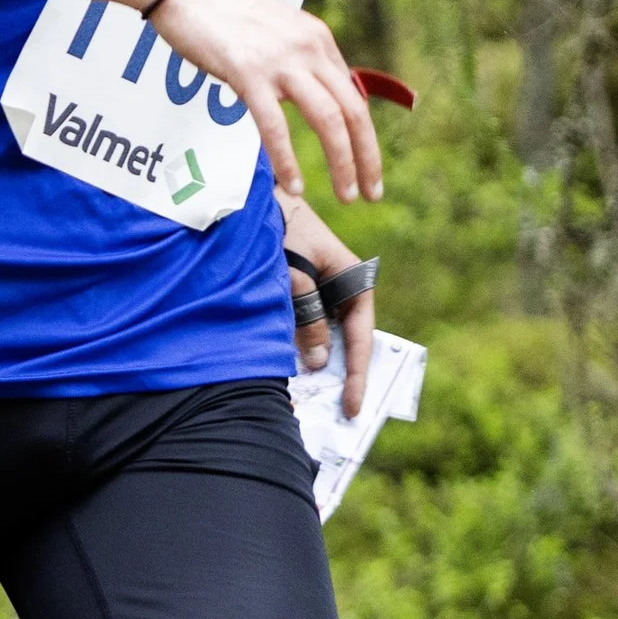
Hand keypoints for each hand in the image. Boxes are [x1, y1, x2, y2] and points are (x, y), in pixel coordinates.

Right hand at [150, 0, 382, 206]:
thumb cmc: (220, 11)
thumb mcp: (273, 31)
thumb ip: (294, 60)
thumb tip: (306, 92)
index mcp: (317, 40)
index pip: (354, 96)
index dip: (366, 137)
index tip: (368, 167)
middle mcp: (308, 49)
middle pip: (352, 111)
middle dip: (367, 157)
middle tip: (371, 193)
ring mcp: (280, 61)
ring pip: (328, 119)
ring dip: (342, 162)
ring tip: (346, 194)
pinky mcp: (247, 73)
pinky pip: (276, 125)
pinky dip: (288, 159)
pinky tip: (295, 184)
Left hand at [283, 196, 374, 417]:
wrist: (257, 204)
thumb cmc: (280, 231)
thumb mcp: (294, 273)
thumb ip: (307, 316)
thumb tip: (319, 361)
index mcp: (353, 281)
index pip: (360, 335)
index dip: (357, 373)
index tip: (352, 404)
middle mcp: (342, 291)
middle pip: (347, 342)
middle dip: (343, 376)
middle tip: (340, 414)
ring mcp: (322, 295)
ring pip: (326, 339)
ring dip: (320, 366)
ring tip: (316, 401)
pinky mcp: (302, 297)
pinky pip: (306, 329)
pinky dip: (301, 349)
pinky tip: (293, 372)